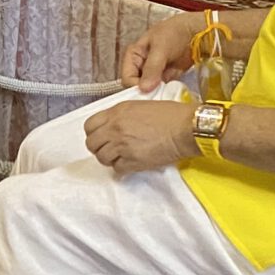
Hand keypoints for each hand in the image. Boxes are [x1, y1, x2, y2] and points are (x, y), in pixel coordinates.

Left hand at [84, 99, 198, 175]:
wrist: (185, 128)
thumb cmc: (170, 115)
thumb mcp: (140, 105)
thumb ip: (122, 115)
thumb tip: (113, 124)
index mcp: (117, 112)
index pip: (89, 125)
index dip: (94, 133)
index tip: (100, 136)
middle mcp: (115, 128)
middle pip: (92, 144)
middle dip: (99, 147)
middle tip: (109, 149)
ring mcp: (122, 145)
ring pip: (102, 158)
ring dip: (110, 159)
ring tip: (121, 157)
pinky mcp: (133, 161)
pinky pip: (117, 169)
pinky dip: (122, 168)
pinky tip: (131, 163)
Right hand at [119, 11, 207, 91]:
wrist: (196, 31)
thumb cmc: (175, 33)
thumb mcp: (161, 48)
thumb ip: (152, 68)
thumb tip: (143, 89)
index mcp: (133, 56)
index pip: (127, 78)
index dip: (135, 86)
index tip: (149, 92)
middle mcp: (140, 66)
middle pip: (136, 86)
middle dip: (146, 92)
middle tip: (158, 95)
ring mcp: (153, 73)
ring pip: (149, 90)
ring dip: (156, 95)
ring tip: (165, 95)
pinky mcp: (166, 79)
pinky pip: (161, 91)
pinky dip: (165, 94)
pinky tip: (171, 94)